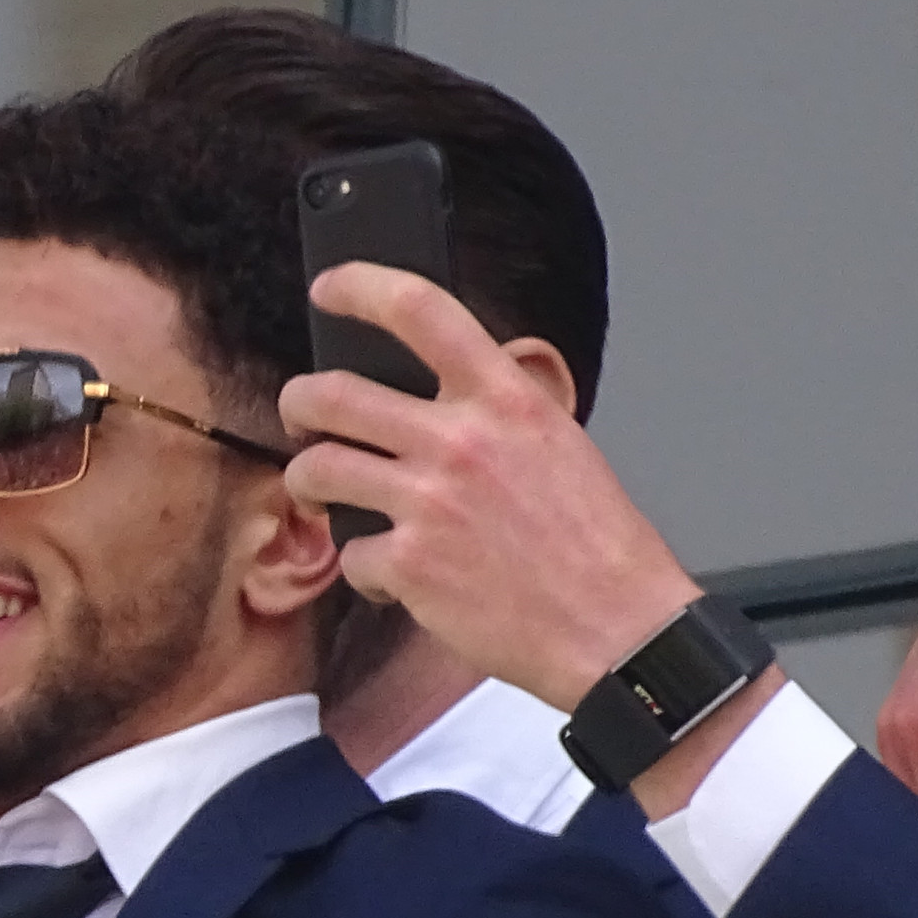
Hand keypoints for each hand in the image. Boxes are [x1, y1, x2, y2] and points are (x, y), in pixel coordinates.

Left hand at [279, 267, 706, 711]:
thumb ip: (498, 408)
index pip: (421, 310)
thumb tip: (447, 388)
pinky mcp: (407, 563)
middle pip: (331, 394)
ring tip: (326, 494)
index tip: (330, 287)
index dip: (361, 287)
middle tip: (301, 415)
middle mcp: (461, 441)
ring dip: (308, 481)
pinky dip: (366, 569)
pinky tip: (397, 576)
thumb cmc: (596, 545)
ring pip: (317, 468)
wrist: (618, 630)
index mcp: (508, 400)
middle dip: (298, 404)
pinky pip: (349, 552)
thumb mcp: (560, 443)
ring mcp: (428, 502)